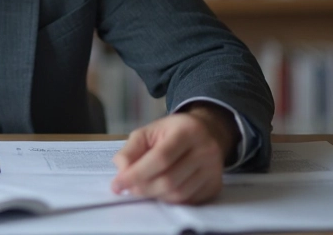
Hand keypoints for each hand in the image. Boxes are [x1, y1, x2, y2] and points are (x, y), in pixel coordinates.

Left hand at [110, 104, 236, 204]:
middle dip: (143, 188)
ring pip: (178, 194)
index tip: (117, 184)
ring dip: (155, 196)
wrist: (207, 132)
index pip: (160, 158)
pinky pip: (188, 201)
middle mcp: (205, 150)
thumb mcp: (148, 132)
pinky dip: (169, 200)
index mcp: (187, 131)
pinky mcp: (215, 186)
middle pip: (169, 180)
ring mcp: (213, 170)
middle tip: (128, 189)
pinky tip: (160, 191)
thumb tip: (122, 171)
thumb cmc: (172, 132)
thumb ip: (131, 150)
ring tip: (143, 188)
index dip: (136, 174)